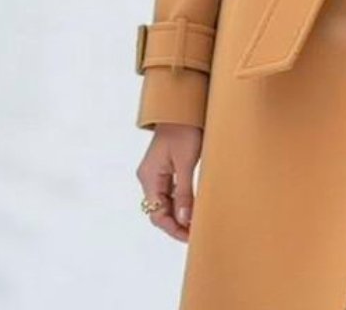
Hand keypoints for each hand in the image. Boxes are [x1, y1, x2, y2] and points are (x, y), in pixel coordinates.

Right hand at [136, 123, 203, 241]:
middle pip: (159, 210)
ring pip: (164, 202)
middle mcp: (148, 177)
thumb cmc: (185, 131)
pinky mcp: (165, 167)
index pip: (156, 214)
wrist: (184, 108)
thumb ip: (184, 192)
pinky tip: (192, 208)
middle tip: (196, 234)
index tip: (190, 237)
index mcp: (149, 177)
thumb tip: (183, 221)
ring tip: (196, 224)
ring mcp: (156, 172)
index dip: (173, 228)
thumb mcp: (186, 163)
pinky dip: (180, 202)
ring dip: (178, 214)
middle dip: (176, 224)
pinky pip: (170, 192)